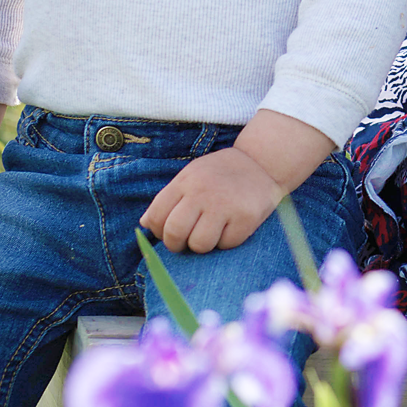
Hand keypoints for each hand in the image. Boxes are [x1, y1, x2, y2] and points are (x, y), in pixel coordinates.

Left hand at [141, 147, 285, 253]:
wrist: (262, 162)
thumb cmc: (219, 174)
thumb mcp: (190, 177)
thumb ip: (167, 199)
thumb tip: (144, 225)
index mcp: (185, 182)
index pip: (156, 217)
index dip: (159, 232)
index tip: (170, 232)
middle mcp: (202, 192)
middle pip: (174, 234)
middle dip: (176, 245)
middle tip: (187, 241)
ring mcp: (225, 205)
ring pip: (200, 244)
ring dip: (203, 245)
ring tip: (212, 232)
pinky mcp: (246, 217)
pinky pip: (226, 244)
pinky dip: (227, 241)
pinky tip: (232, 226)